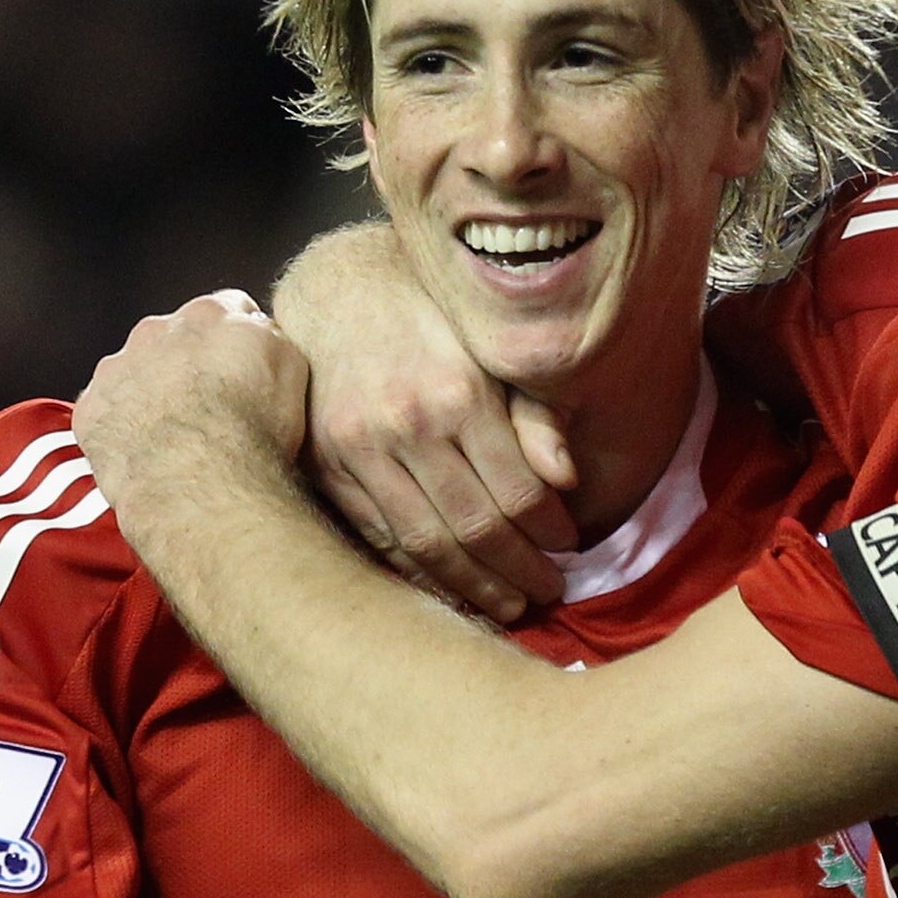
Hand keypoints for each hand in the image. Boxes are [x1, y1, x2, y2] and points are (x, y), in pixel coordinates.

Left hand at [74, 290, 311, 519]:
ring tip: (176, 437)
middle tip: (210, 408)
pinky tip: (146, 452)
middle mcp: (157, 331)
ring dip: (150, 394)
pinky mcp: (92, 408)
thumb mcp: (291, 370)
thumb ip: (270, 339)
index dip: (237, 342)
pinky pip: (104, 412)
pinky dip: (121, 427)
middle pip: (174, 339)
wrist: (201, 484)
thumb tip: (259, 336)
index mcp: (210, 315)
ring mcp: (118, 368)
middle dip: (188, 365)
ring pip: (134, 373)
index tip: (243, 370)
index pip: (227, 310)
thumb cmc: (250, 434)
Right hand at [277, 222, 579, 621]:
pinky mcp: (327, 466)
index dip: (550, 531)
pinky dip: (419, 573)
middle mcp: (405, 424)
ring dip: (473, 587)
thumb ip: (533, 414)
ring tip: (509, 606)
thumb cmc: (432, 319)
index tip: (570, 547)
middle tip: (550, 592)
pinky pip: (379, 538)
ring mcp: (359, 450)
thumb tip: (567, 481)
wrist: (338, 291)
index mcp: (457, 392)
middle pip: (475, 527)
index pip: (518, 491)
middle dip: (520, 571)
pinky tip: (452, 589)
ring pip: (425, 544)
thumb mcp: (491, 348)